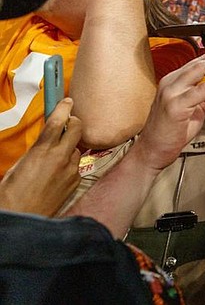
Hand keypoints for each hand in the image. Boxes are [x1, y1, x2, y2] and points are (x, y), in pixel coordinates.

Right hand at [0, 98, 81, 215]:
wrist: (23, 218)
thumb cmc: (12, 194)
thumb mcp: (19, 165)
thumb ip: (36, 150)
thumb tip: (44, 142)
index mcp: (42, 151)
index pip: (58, 121)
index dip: (63, 108)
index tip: (67, 101)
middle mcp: (61, 158)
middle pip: (77, 129)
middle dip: (74, 123)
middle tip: (67, 124)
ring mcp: (71, 170)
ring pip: (77, 150)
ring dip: (70, 149)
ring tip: (55, 159)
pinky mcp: (76, 182)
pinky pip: (77, 167)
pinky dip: (69, 166)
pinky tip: (57, 175)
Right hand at [134, 54, 204, 172]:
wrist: (152, 152)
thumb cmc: (172, 132)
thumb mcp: (196, 109)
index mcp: (174, 80)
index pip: (201, 61)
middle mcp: (171, 81)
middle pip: (203, 60)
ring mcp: (171, 91)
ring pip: (202, 68)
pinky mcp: (175, 105)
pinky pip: (203, 90)